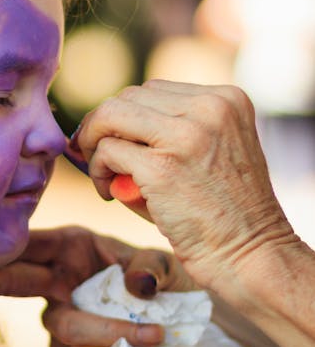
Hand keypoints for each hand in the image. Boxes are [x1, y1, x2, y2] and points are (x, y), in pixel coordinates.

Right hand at [0, 226, 191, 346]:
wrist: (179, 316)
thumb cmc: (163, 278)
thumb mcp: (164, 263)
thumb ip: (151, 267)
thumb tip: (137, 286)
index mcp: (71, 246)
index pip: (35, 243)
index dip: (12, 247)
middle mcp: (57, 276)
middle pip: (21, 279)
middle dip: (0, 280)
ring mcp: (61, 311)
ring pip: (60, 326)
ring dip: (100, 335)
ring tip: (147, 338)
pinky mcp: (71, 344)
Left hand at [75, 81, 298, 295]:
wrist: (252, 255)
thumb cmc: (226, 213)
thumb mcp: (212, 153)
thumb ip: (171, 132)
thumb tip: (103, 127)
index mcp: (227, 99)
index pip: (154, 91)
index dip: (127, 116)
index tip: (117, 141)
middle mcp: (209, 108)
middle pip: (128, 97)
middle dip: (105, 126)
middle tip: (103, 161)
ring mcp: (186, 135)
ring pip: (110, 114)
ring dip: (95, 144)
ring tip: (105, 176)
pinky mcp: (162, 167)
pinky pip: (107, 151)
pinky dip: (98, 170)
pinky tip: (109, 193)